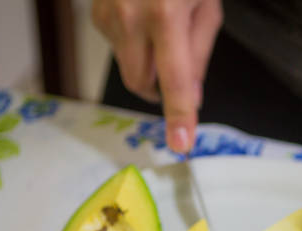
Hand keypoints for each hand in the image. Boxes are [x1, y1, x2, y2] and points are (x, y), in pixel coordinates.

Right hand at [92, 0, 222, 151]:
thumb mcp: (207, 7)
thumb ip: (199, 55)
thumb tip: (192, 98)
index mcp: (167, 15)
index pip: (175, 80)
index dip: (179, 116)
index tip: (181, 144)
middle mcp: (130, 17)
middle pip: (141, 83)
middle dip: (159, 91)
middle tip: (176, 78)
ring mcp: (107, 15)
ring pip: (128, 68)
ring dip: (147, 63)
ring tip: (161, 28)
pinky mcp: (95, 14)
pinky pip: (116, 48)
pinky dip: (133, 45)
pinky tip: (142, 19)